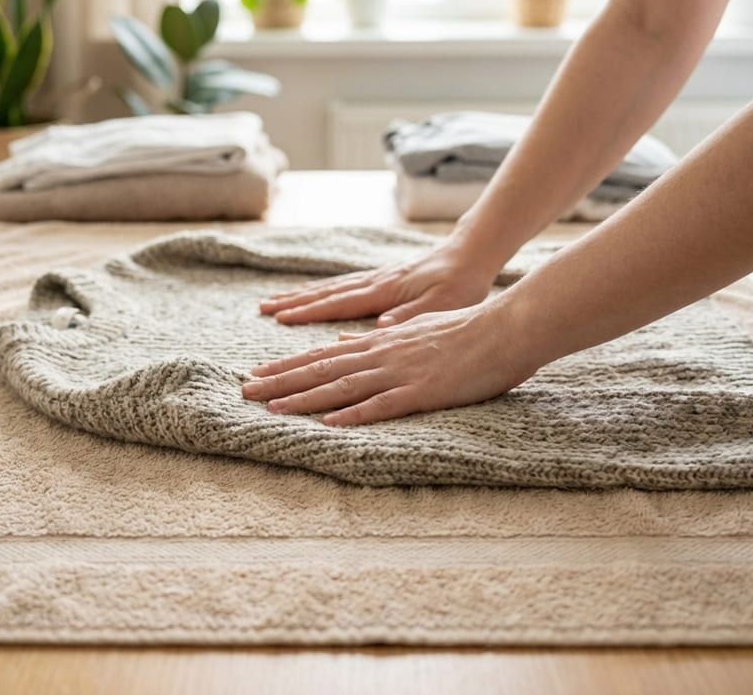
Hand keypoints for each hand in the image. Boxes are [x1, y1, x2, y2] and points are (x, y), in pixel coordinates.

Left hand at [241, 301, 546, 425]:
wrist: (507, 328)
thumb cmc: (470, 330)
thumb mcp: (418, 328)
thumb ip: (382, 337)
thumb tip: (346, 342)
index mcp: (382, 341)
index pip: (325, 354)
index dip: (290, 365)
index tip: (260, 373)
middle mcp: (382, 353)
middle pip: (322, 368)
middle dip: (281, 380)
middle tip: (245, 391)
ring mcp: (400, 372)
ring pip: (341, 385)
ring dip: (303, 398)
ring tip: (270, 408)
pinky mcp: (422, 391)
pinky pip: (381, 405)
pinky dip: (353, 414)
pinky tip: (327, 424)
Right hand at [258, 241, 495, 326]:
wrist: (471, 255)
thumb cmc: (459, 286)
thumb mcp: (440, 307)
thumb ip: (408, 318)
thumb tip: (378, 328)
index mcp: (383, 293)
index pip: (336, 303)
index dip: (306, 312)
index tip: (277, 317)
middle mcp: (373, 283)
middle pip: (324, 293)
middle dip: (292, 302)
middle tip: (261, 308)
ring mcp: (375, 279)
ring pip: (330, 287)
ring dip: (301, 295)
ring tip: (275, 301)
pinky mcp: (382, 279)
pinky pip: (342, 285)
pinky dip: (320, 290)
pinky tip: (312, 294)